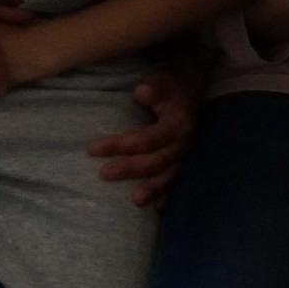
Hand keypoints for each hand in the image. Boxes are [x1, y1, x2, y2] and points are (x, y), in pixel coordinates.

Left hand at [89, 67, 198, 204]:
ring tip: (135, 201)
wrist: (195, 86)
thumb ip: (154, 86)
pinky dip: (168, 195)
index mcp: (178, 124)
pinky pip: (177, 181)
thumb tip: (142, 92)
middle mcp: (185, 143)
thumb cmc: (172, 84)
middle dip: (130, 169)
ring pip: (169, 176)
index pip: (147, 139)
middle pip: (156, 161)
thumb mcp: (163, 79)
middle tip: (103, 174)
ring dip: (153, 189)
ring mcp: (187, 154)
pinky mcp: (186, 160)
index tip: (93, 149)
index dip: (121, 145)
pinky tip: (157, 208)